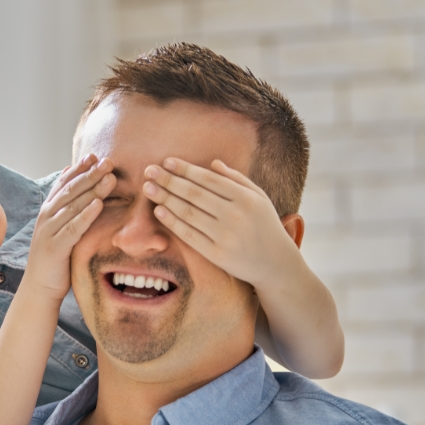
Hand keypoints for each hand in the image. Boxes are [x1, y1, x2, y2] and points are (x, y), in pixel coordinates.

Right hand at [22, 153, 115, 300]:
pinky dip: (86, 215)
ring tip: (109, 177)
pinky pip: (73, 227)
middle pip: (70, 189)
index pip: (64, 182)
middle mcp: (47, 216)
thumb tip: (73, 180)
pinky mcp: (56, 247)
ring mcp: (49, 230)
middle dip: (90, 174)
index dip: (79, 168)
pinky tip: (98, 204)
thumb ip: (67, 207)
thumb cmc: (55, 258)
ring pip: (73, 205)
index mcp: (49, 210)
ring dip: (92, 190)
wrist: (39, 287)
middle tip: (108, 161)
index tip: (95, 155)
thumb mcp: (60, 229)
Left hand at [143, 157, 302, 287]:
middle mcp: (235, 215)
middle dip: (168, 180)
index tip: (166, 161)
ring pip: (188, 213)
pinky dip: (172, 222)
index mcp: (245, 198)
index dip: (185, 169)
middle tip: (149, 171)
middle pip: (194, 194)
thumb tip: (212, 163)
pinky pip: (189, 235)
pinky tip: (159, 211)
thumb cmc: (265, 225)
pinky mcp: (217, 254)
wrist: (275, 263)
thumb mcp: (258, 197)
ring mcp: (225, 236)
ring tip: (148, 188)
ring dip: (165, 198)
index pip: (208, 179)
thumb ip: (237, 179)